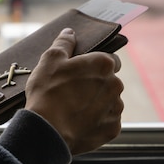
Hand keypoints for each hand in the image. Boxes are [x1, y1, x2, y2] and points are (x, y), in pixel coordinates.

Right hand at [24, 28, 123, 155]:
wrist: (48, 130)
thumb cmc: (48, 91)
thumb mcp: (50, 59)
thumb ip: (64, 43)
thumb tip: (70, 32)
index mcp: (104, 64)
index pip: (107, 59)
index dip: (92, 65)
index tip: (78, 72)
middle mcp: (115, 84)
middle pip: (108, 80)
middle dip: (95, 84)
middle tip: (72, 91)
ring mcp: (116, 109)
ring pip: (109, 101)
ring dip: (96, 103)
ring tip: (73, 109)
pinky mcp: (112, 129)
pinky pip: (106, 121)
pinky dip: (96, 121)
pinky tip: (78, 121)